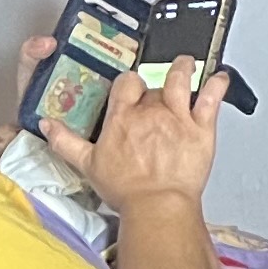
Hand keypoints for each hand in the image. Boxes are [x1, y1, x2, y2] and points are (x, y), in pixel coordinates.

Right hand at [46, 57, 223, 206]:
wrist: (157, 204)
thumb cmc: (126, 189)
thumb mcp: (88, 165)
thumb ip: (66, 141)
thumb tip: (47, 124)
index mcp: (122, 118)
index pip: (126, 83)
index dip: (130, 82)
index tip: (132, 86)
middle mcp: (150, 112)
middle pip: (153, 86)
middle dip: (155, 88)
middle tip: (158, 91)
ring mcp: (178, 117)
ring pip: (181, 80)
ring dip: (184, 68)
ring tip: (186, 63)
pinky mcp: (201, 128)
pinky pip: (211, 99)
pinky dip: (217, 84)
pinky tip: (220, 77)